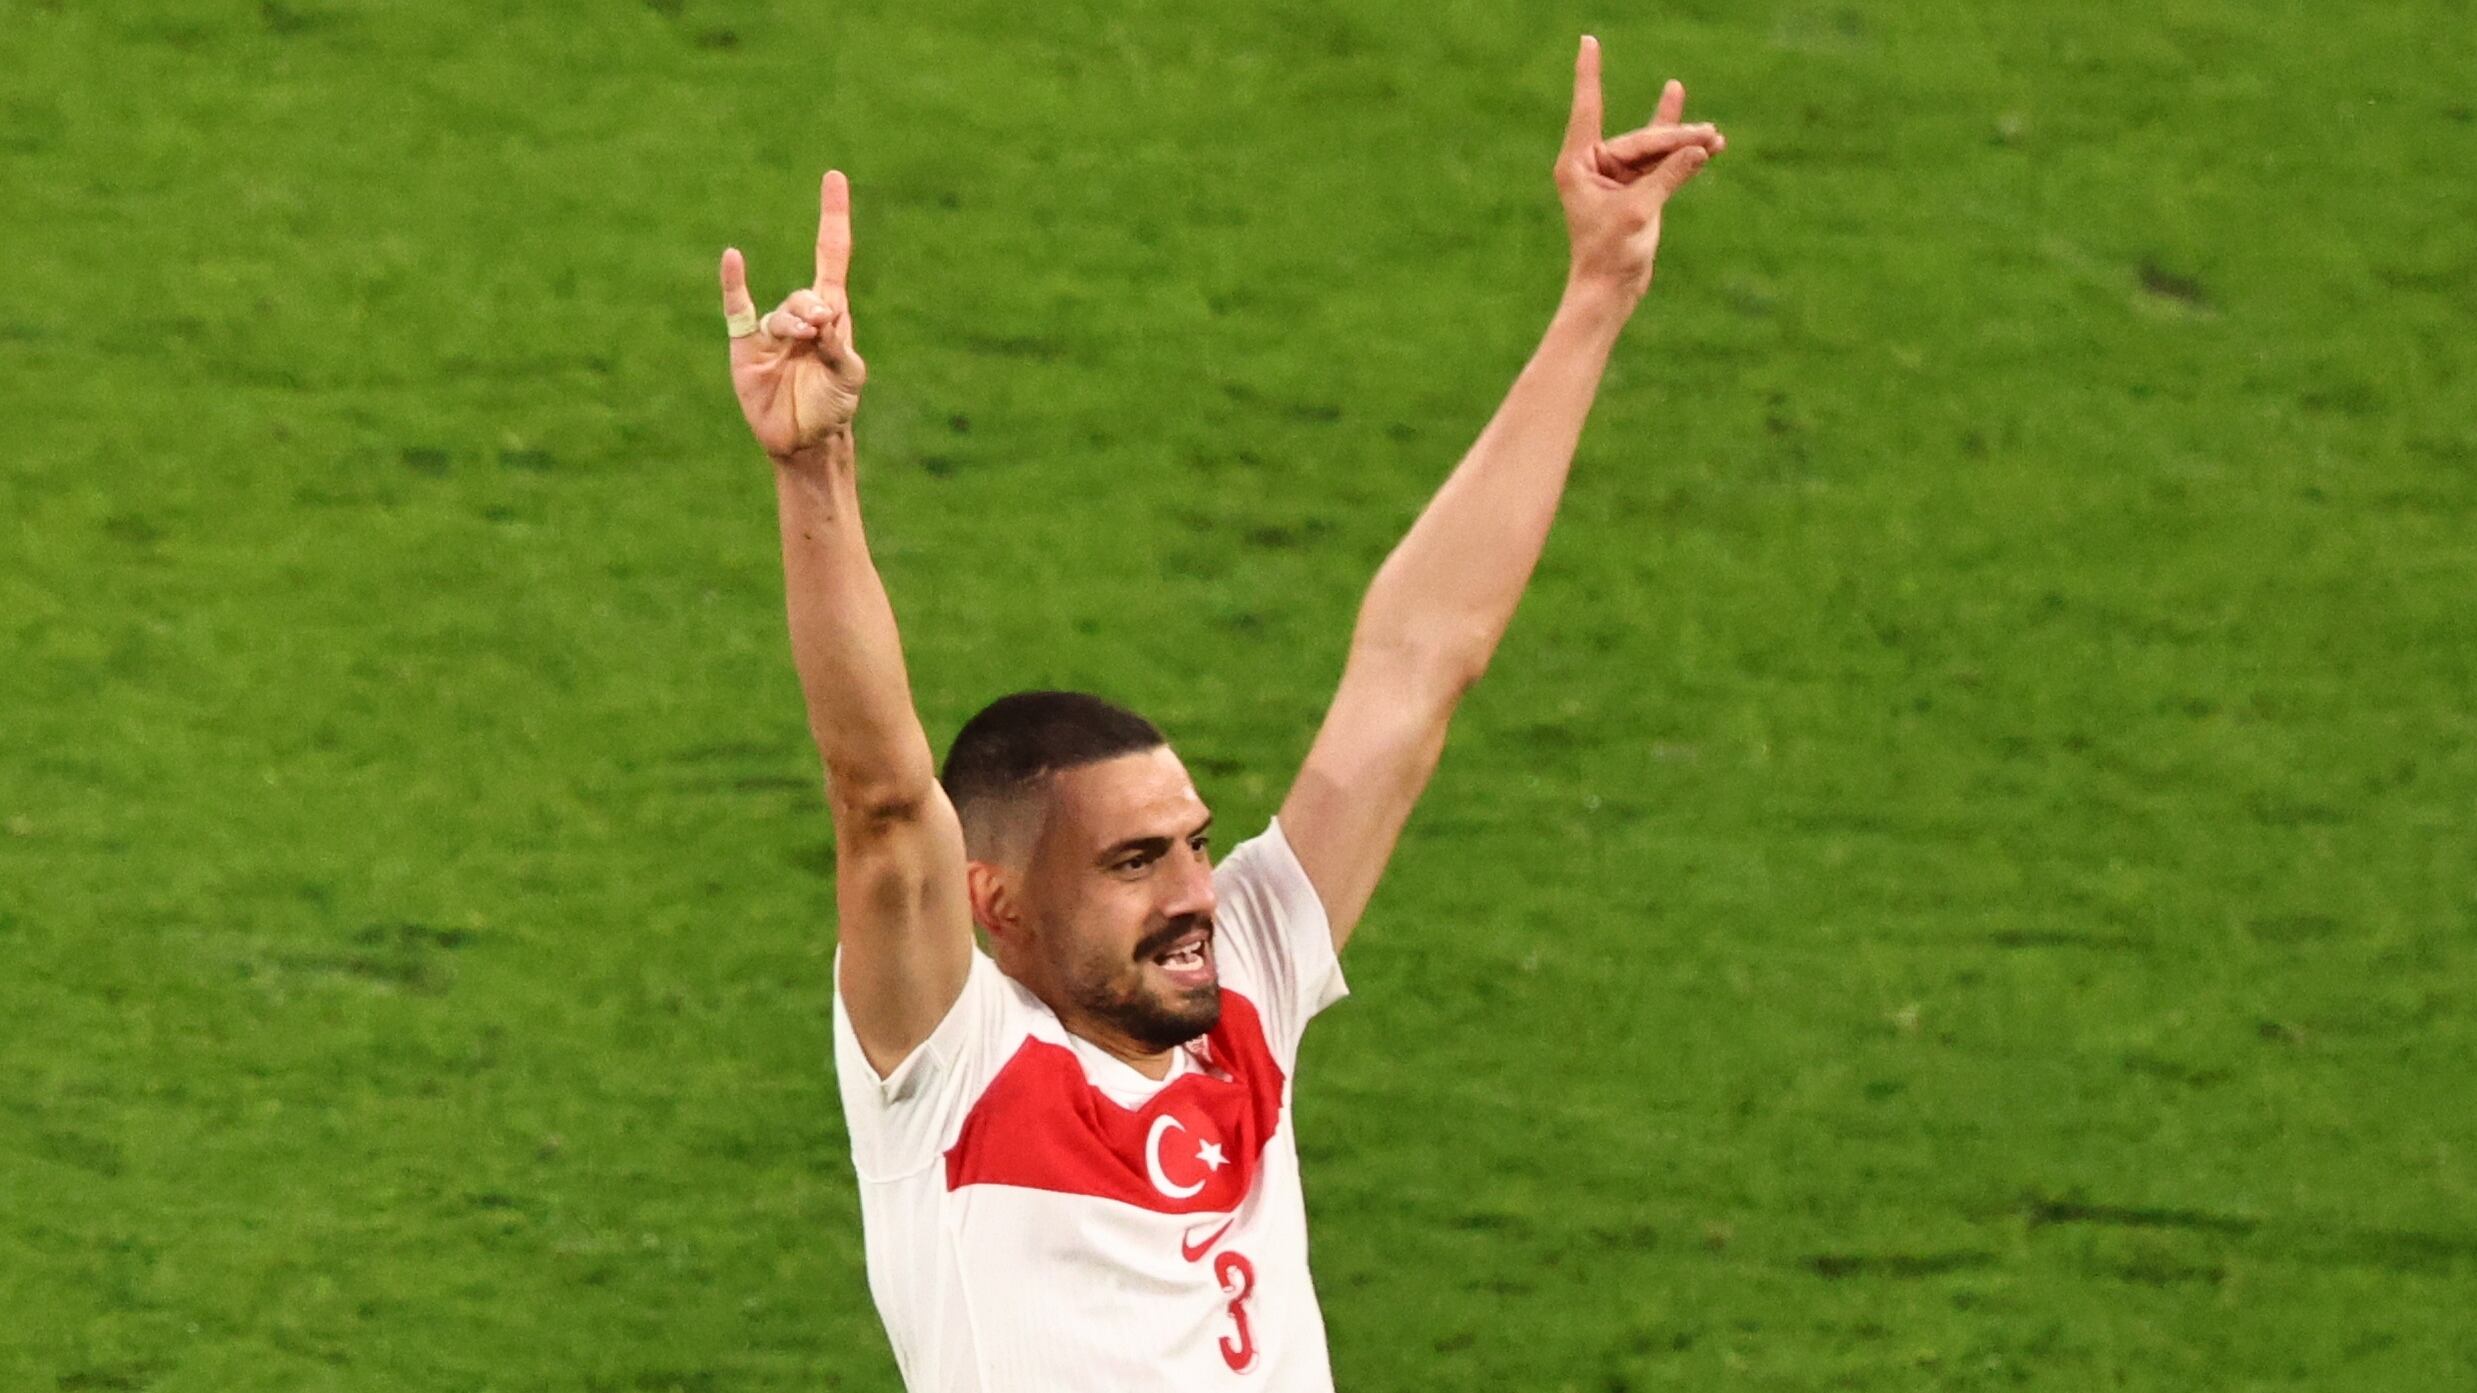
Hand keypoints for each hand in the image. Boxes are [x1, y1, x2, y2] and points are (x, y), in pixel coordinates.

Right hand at [721, 170, 868, 460]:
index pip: (831, 255)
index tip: (834, 177)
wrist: (805, 442)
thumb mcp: (848, 377)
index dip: (832, 217)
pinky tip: (734, 258)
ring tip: (803, 342)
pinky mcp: (745, 347)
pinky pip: (737, 308)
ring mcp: (771, 331)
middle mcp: (801, 316)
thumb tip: (822, 318)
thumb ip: (838, 347)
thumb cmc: (834, 407)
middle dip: (812, 311)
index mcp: (832, 315)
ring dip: (792, 325)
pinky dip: (733, 283)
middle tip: (819, 331)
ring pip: (781, 313)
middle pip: (806, 295)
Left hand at [1554, 37, 1722, 303]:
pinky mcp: (1637, 191)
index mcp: (1579, 164)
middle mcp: (1594, 166)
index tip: (1588, 41)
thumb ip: (1668, 177)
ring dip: (1685, 145)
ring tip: (1716, 137)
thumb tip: (1700, 149)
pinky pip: (1663, 164)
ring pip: (1655, 151)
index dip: (1590, 74)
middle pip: (1641, 140)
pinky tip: (1709, 143)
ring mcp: (1616, 177)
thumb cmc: (1610, 254)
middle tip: (1710, 136)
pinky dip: (1685, 158)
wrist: (1610, 291)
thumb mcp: (1640, 212)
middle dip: (1676, 138)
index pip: (1589, 109)